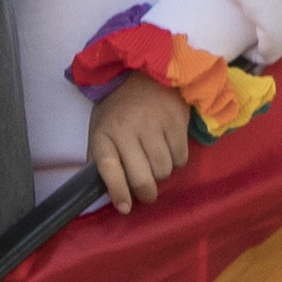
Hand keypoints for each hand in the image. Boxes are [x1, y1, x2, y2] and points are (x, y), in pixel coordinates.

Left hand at [86, 78, 201, 211]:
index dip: (117, 191)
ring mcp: (153, 124)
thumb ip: (100, 159)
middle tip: (147, 193)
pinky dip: (177, 160)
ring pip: (164, 170)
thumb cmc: (119, 110)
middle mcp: (128, 130)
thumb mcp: (100, 131)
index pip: (109, 168)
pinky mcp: (176, 121)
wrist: (143, 73)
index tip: (125, 208)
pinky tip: (169, 148)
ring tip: (156, 160)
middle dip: (146, 192)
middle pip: (142, 177)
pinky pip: (181, 158)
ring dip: (162, 173)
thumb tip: (106, 193)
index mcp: (104, 134)